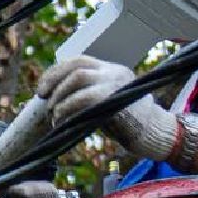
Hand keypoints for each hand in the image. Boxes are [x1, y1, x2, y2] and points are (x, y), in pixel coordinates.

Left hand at [38, 56, 178, 160]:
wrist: (155, 135)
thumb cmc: (130, 125)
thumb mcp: (108, 102)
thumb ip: (88, 95)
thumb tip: (55, 98)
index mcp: (112, 70)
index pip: (79, 61)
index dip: (55, 72)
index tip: (42, 89)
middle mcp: (114, 72)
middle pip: (76, 66)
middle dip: (53, 81)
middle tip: (41, 99)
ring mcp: (117, 84)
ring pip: (78, 78)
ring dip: (59, 97)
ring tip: (54, 114)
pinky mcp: (116, 99)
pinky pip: (84, 98)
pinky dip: (67, 108)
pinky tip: (62, 120)